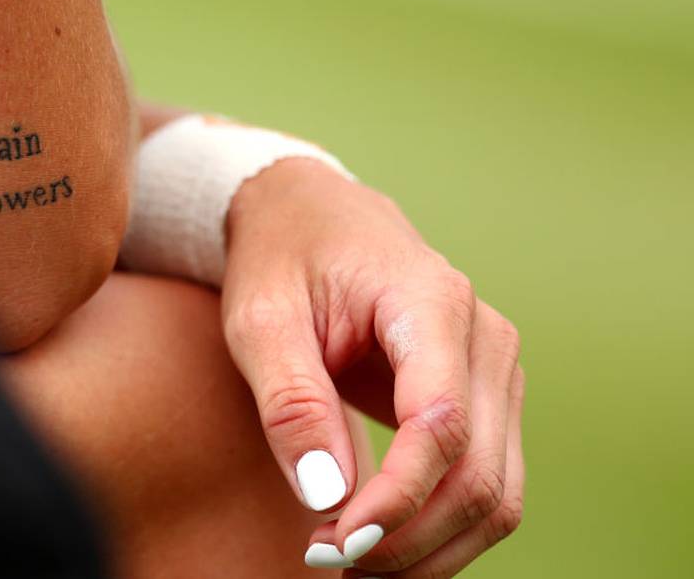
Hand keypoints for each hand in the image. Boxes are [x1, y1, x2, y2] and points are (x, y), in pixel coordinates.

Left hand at [221, 157, 524, 576]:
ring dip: (429, 548)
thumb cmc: (280, 258)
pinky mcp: (485, 397)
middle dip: (406, 538)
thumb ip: (292, 403)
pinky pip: (485, 483)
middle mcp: (483, 337)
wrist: (310, 214)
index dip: (396, 499)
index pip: (441, 424)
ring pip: (496, 494)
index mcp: (430, 302)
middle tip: (325, 564)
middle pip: (479, 474)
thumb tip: (326, 499)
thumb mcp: (260, 319)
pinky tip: (379, 544)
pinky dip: (440, 529)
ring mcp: (494, 369)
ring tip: (348, 566)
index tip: (332, 542)